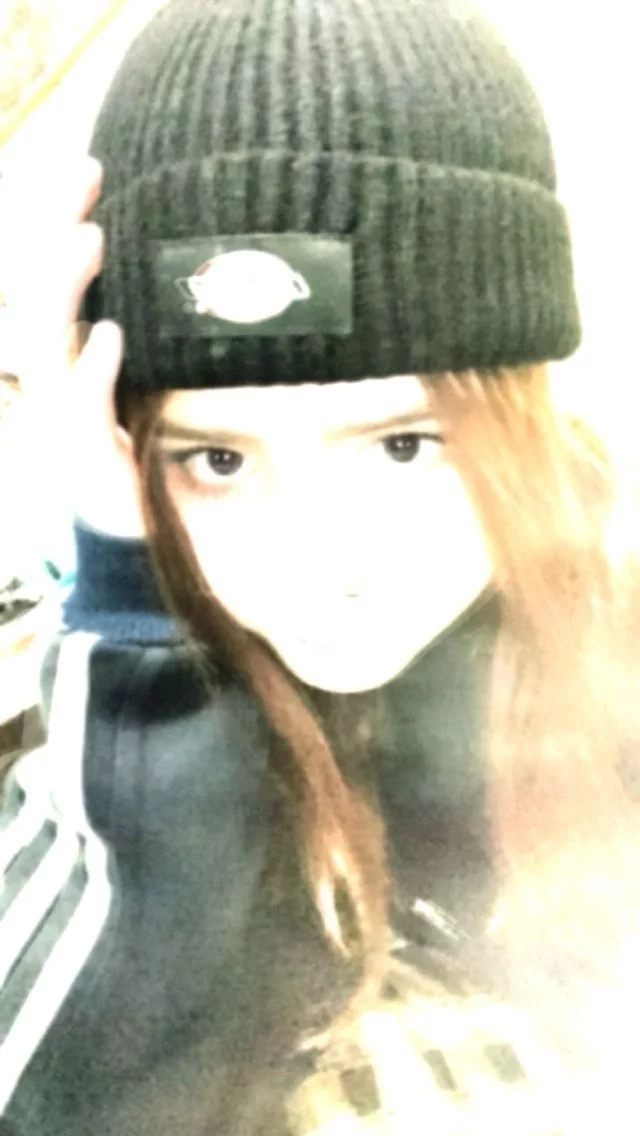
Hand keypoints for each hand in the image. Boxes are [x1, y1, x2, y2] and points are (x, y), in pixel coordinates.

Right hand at [0, 155, 146, 538]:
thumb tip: (202, 287)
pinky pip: (76, 416)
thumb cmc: (169, 474)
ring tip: (90, 238)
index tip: (92, 169)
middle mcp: (61, 392)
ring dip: (62, 290)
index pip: (56, 284)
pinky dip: (91, 376)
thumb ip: (170, 351)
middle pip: (39, 299)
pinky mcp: (84, 470)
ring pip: (42, 347)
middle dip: (51, 231)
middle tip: (86, 173)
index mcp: (77, 367)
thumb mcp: (168, 393)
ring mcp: (65, 430)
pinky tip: (111, 339)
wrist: (162, 553)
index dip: (60, 225)